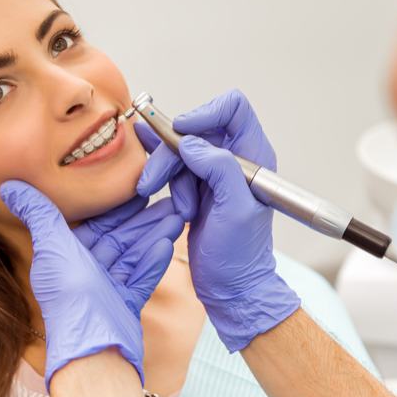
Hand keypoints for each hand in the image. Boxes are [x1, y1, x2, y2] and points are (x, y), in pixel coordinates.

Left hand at [0, 181, 182, 389]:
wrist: (93, 348)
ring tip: (177, 216)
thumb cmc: (69, 297)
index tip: (137, 187)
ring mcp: (108, 290)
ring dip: (155, 234)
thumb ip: (37, 213)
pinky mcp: (125, 306)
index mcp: (68, 255)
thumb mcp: (51, 246)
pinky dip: (154, 263)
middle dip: (144, 219)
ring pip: (135, 254)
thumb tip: (10, 185)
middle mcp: (87, 271)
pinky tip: (167, 245)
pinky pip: (142, 278)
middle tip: (169, 200)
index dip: (117, 206)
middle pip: (120, 238)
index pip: (96, 224)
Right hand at [136, 89, 299, 351]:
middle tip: (153, 182)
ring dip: (167, 174)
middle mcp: (236, 158)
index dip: (205, 113)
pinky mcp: (196, 186)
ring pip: (179, 150)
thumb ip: (219, 170)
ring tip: (178, 208)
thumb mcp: (235, 212)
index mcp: (254, 157)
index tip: (181, 131)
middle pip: (195, 130)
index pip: (233, 110)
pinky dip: (158, 167)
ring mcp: (214, 172)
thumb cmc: (240, 255)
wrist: (231, 287)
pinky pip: (173, 165)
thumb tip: (192, 143)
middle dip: (171, 154)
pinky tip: (142, 156)